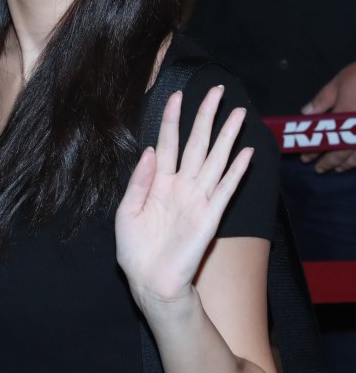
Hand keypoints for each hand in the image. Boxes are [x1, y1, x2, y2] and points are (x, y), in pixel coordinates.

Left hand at [115, 86, 252, 314]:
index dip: (172, 119)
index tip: (176, 95)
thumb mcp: (127, 212)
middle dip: (206, 116)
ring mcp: (198, 199)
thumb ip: (139, 181)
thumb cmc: (135, 250)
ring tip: (238, 113)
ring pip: (215, 160)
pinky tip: (245, 152)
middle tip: (216, 91)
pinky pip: (226, 189)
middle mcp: (181, 186)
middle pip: (197, 143)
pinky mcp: (211, 216)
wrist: (150, 282)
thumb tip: (149, 150)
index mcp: (159, 182)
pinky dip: (236, 171)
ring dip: (227, 136)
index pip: (168, 142)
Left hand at [301, 62, 355, 172]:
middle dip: (329, 162)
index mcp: (345, 113)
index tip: (305, 158)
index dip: (314, 150)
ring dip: (347, 164)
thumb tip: (306, 113)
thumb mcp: (339, 82)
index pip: (325, 138)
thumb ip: (322, 100)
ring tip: (338, 169)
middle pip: (343, 152)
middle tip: (320, 169)